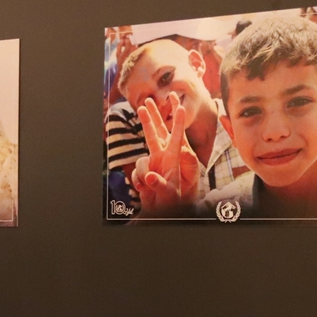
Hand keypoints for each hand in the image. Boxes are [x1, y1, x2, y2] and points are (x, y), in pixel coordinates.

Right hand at [133, 94, 198, 215]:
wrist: (162, 213)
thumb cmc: (172, 202)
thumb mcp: (171, 193)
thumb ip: (162, 184)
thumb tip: (151, 177)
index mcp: (174, 159)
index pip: (177, 138)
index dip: (178, 122)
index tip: (180, 107)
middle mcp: (162, 159)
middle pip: (155, 135)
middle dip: (150, 119)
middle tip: (145, 103)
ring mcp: (151, 165)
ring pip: (141, 160)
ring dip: (142, 174)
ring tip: (148, 188)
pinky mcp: (142, 173)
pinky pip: (135, 173)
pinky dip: (138, 183)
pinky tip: (145, 191)